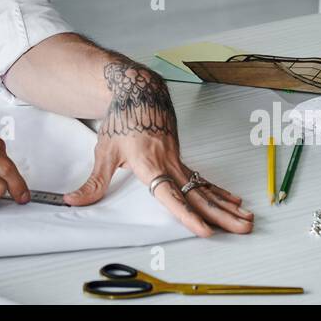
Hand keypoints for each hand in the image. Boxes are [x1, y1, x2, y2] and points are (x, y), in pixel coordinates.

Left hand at [64, 57, 253, 237]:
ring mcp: (178, 161)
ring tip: (246, 221)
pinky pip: (203, 180)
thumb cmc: (122, 120)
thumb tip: (73, 201)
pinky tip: (233, 203)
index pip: (171, 195)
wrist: (138, 91)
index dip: (187, 214)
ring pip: (205, 189)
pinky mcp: (182, 158)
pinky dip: (219, 193)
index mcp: (149, 164)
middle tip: (242, 229)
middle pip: (199, 195)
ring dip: (227, 207)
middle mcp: (169, 164)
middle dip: (221, 216)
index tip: (204, 229)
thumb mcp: (104, 151)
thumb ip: (93, 182)